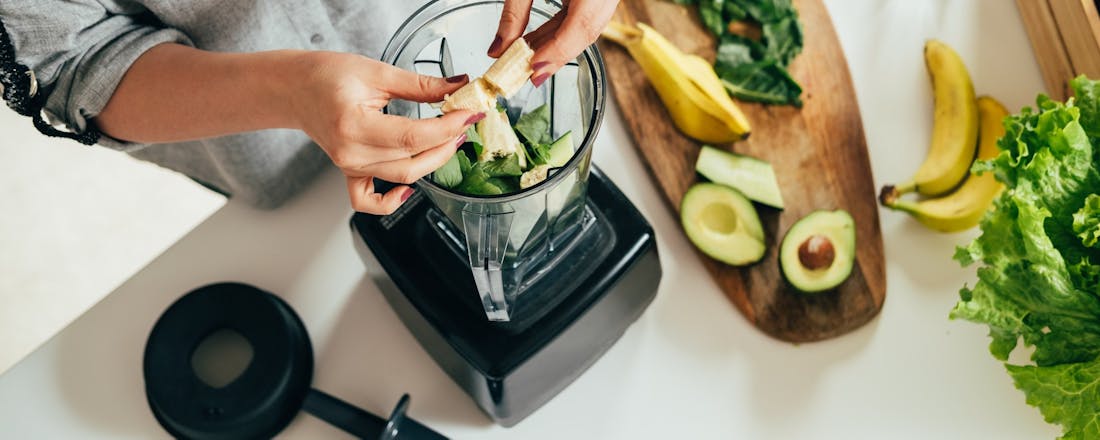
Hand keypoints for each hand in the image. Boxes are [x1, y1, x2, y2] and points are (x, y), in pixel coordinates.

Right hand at [290, 52, 484, 214]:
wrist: (296, 88)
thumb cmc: (326, 76)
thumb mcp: (377, 72)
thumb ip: (420, 84)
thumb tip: (457, 86)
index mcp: (354, 124)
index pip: (413, 135)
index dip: (447, 127)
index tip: (469, 114)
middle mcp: (350, 152)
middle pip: (412, 160)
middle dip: (446, 143)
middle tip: (464, 122)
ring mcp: (349, 166)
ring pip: (402, 177)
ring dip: (432, 161)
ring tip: (449, 139)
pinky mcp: (350, 172)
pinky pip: (368, 201)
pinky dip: (391, 202)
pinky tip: (409, 190)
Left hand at [488, 0, 617, 85]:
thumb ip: (514, 13)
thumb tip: (498, 50)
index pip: (582, 25)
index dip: (557, 51)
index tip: (533, 69)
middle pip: (587, 32)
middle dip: (556, 57)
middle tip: (527, 76)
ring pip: (587, 28)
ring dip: (556, 47)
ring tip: (527, 62)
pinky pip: (584, 18)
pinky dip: (561, 33)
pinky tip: (539, 44)